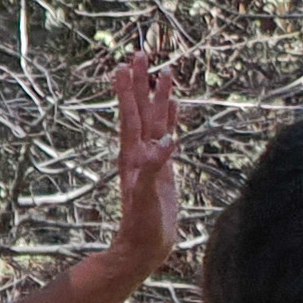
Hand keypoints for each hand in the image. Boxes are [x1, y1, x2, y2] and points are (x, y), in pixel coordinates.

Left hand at [100, 53, 178, 283]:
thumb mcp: (145, 198)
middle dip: (141, 83)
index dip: (129, 91)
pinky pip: (167, 135)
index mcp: (133, 156)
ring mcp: (151, 158)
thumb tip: (166, 142)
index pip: (131, 116)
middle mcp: (140, 152)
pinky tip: (175, 107)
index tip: (127, 65)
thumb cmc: (142, 226)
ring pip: (156, 120)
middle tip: (141, 54)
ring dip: (158, 97)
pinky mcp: (164, 168)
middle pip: (141, 110)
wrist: (144, 247)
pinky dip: (171, 119)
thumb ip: (153, 169)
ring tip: (163, 73)